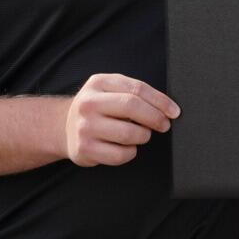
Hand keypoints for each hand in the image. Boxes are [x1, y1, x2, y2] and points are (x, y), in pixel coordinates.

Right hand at [64, 74, 178, 166]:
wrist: (64, 127)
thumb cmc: (99, 108)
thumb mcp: (110, 90)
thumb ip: (134, 92)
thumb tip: (167, 107)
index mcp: (98, 83)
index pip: (137, 89)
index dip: (160, 101)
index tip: (174, 111)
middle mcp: (88, 103)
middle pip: (132, 107)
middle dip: (155, 118)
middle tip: (164, 125)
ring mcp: (84, 127)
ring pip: (128, 133)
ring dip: (143, 136)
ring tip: (142, 135)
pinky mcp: (84, 149)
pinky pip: (120, 155)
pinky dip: (131, 152)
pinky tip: (127, 147)